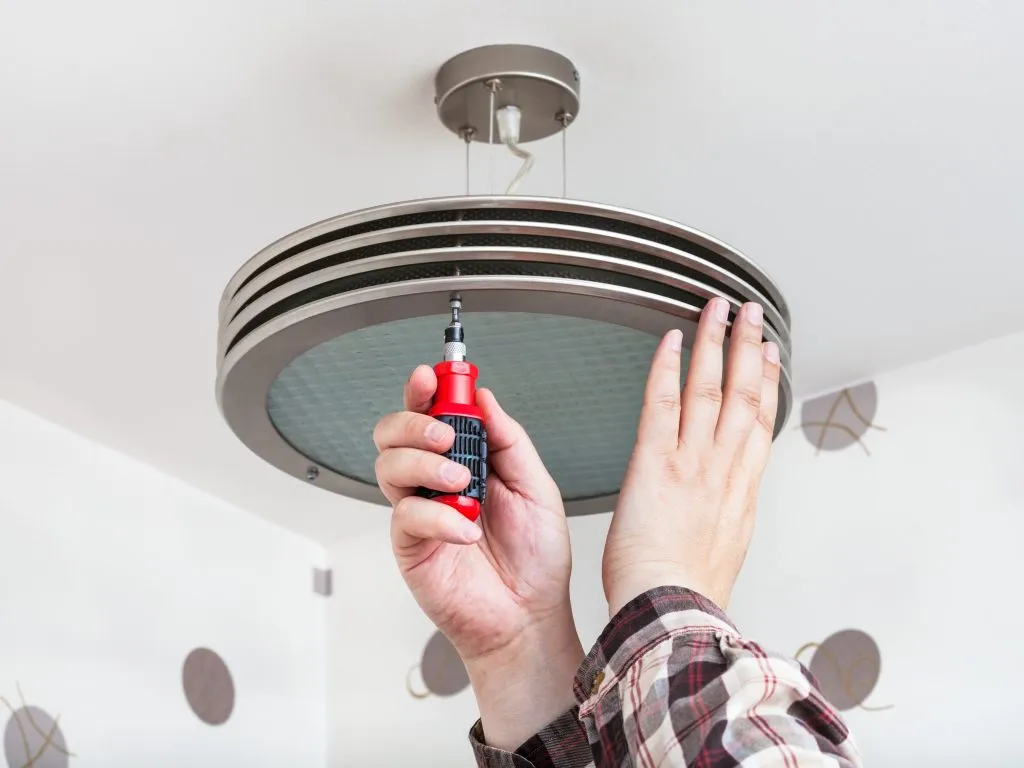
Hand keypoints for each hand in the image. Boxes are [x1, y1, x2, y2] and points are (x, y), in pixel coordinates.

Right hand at [373, 365, 582, 748]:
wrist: (532, 616)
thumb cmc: (536, 559)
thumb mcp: (537, 487)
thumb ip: (509, 441)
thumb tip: (484, 399)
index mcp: (465, 461)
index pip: (431, 414)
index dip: (425, 390)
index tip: (431, 376)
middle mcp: (435, 482)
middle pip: (394, 433)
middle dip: (414, 422)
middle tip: (447, 435)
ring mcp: (419, 512)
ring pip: (389, 466)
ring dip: (424, 464)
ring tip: (462, 483)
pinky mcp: (411, 545)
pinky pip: (406, 515)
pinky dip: (437, 516)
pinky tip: (466, 529)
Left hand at [602, 299, 780, 614]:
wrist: (671, 612)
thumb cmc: (687, 594)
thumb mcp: (724, 554)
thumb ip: (724, 520)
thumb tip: (720, 513)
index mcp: (740, 493)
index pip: (760, 424)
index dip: (770, 383)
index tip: (772, 356)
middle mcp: (723, 469)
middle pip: (745, 394)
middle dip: (750, 348)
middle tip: (753, 314)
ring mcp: (693, 462)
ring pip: (710, 388)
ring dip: (716, 342)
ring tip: (718, 309)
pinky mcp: (656, 463)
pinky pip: (663, 403)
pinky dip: (667, 367)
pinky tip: (671, 340)